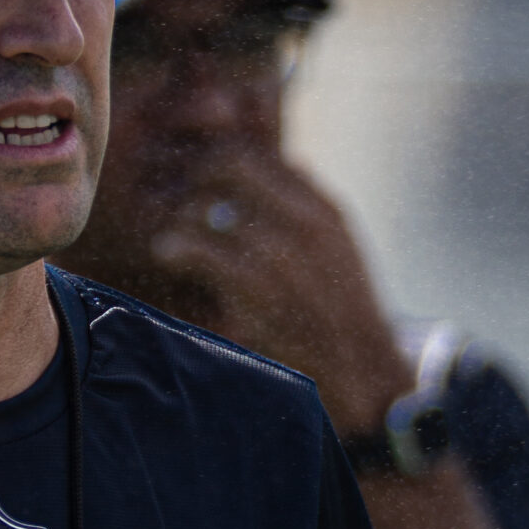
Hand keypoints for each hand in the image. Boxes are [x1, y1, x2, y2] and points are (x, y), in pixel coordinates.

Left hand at [142, 150, 412, 433]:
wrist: (361, 375)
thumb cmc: (340, 313)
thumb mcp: (338, 248)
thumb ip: (308, 205)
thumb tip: (282, 163)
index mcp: (322, 209)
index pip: (255, 153)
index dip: (217, 162)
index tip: (200, 185)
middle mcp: (303, 222)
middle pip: (227, 165)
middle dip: (194, 179)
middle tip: (180, 204)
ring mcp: (279, 254)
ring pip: (205, 205)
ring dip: (178, 217)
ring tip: (172, 237)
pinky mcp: (253, 290)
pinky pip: (195, 247)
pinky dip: (173, 247)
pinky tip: (168, 256)